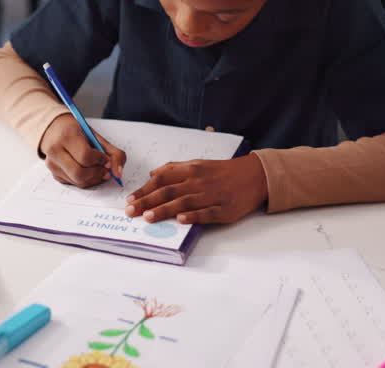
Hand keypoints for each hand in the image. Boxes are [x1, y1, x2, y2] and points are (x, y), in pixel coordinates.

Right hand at [38, 115, 126, 187]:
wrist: (56, 130)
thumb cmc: (78, 132)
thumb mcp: (97, 136)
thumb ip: (114, 153)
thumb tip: (118, 174)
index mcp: (67, 135)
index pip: (85, 156)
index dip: (100, 161)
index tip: (106, 159)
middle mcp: (55, 150)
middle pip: (79, 173)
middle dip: (97, 174)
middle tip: (106, 170)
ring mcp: (52, 164)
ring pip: (77, 181)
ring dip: (93, 179)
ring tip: (99, 170)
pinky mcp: (53, 173)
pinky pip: (74, 184)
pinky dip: (85, 180)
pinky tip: (88, 171)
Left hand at [124, 154, 268, 225]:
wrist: (254, 175)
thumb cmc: (223, 171)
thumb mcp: (198, 164)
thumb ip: (175, 169)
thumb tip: (152, 175)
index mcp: (192, 169)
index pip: (162, 178)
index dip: (145, 189)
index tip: (130, 199)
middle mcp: (199, 181)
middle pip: (169, 191)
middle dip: (147, 201)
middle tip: (131, 211)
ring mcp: (212, 195)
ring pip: (184, 202)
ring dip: (165, 209)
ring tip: (148, 217)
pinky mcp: (225, 209)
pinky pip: (207, 213)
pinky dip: (194, 216)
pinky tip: (181, 219)